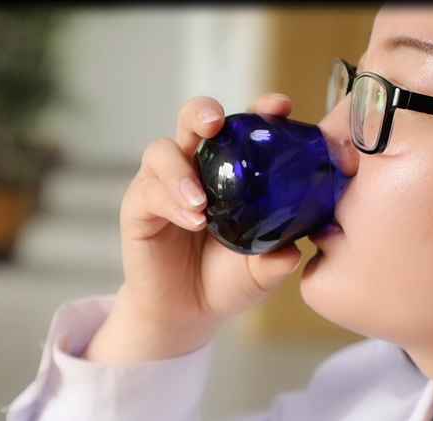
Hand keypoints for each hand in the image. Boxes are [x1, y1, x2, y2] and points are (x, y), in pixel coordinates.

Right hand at [82, 93, 302, 362]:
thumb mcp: (260, 271)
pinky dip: (169, 201)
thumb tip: (293, 252)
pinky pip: (149, 191)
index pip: (244, 129)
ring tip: (200, 202)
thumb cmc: (228, 279)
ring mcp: (165, 184)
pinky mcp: (139, 207)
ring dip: (180, 170)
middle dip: (204, 112)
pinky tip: (190, 219)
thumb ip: (276, 259)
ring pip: (162, 151)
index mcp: (233, 169)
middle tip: (216, 123)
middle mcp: (197, 167)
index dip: (260, 111)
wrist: (189, 313)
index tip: (279, 106)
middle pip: (194, 119)